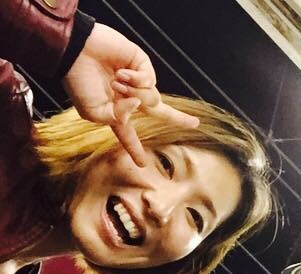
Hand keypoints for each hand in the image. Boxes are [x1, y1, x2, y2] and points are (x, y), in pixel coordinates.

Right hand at [62, 23, 199, 166]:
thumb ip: (117, 119)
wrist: (73, 51)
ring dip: (133, 93)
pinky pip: (150, 81)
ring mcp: (137, 81)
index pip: (127, 134)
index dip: (134, 149)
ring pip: (152, 99)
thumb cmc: (77, 82)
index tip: (142, 164)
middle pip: (159, 112)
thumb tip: (140, 106)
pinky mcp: (141, 64)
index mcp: (115, 111)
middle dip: (178, 118)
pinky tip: (122, 72)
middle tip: (195, 124)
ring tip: (115, 82)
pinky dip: (136, 80)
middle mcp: (129, 97)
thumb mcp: (93, 112)